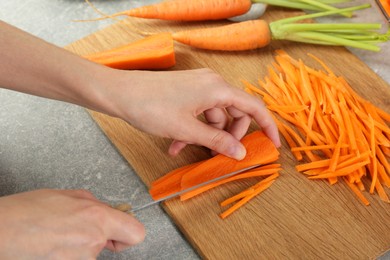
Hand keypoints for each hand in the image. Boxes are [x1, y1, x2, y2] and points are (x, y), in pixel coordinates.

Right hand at [0, 189, 144, 258]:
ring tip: (57, 234)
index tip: (119, 232)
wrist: (1, 232)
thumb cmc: (27, 211)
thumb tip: (105, 211)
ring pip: (90, 253)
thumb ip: (94, 204)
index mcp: (97, 218)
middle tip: (76, 229)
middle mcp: (92, 242)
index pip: (136, 233)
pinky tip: (52, 244)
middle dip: (98, 237)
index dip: (128, 233)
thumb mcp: (69, 195)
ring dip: (78, 244)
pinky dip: (68, 254)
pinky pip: (77, 259)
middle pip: (108, 244)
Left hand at [96, 68, 280, 159]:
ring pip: (214, 115)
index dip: (268, 126)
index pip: (254, 107)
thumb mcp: (187, 129)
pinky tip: (177, 145)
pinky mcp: (187, 91)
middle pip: (234, 113)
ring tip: (188, 151)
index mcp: (218, 88)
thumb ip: (216, 141)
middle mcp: (212, 84)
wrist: (119, 92)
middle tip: (221, 155)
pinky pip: (199, 112)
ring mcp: (199, 86)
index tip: (274, 144)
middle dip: (229, 136)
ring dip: (206, 136)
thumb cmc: (151, 107)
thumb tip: (241, 152)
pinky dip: (193, 129)